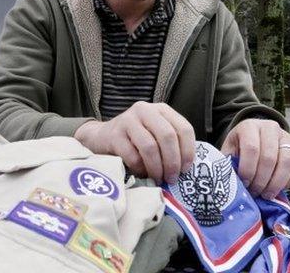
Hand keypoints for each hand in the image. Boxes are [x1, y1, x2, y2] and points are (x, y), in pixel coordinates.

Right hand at [74, 102, 194, 183]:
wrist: (101, 137)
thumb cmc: (134, 139)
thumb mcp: (155, 134)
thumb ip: (171, 143)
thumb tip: (186, 168)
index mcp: (161, 110)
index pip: (184, 128)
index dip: (188, 151)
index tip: (185, 170)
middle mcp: (145, 110)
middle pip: (168, 136)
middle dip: (172, 162)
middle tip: (171, 178)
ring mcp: (128, 120)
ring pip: (150, 147)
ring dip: (157, 168)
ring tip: (158, 179)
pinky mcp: (114, 134)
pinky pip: (132, 156)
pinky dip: (140, 169)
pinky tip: (142, 174)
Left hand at [220, 118, 289, 199]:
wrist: (253, 140)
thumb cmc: (239, 149)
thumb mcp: (229, 153)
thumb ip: (230, 165)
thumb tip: (232, 185)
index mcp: (249, 126)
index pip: (251, 148)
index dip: (248, 169)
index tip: (244, 183)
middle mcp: (270, 128)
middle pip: (270, 157)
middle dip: (261, 180)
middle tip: (255, 192)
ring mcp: (287, 138)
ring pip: (287, 162)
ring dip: (276, 183)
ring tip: (267, 194)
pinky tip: (279, 188)